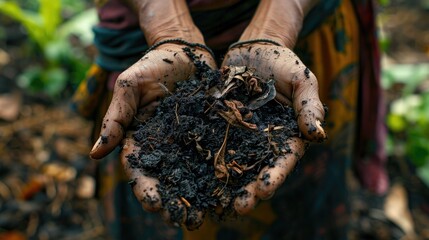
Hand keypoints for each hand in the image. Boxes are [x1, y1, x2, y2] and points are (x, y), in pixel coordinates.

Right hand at [89, 43, 215, 228]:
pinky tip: (229, 188)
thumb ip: (116, 118)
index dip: (146, 187)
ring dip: (198, 194)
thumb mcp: (130, 87)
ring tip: (207, 213)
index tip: (155, 203)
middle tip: (182, 219)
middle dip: (174, 200)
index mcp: (143, 138)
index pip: (141, 168)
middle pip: (168, 177)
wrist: (185, 51)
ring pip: (193, 172)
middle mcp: (167, 145)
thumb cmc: (153, 65)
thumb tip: (94, 154)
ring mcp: (191, 141)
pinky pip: (216, 154)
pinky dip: (221, 172)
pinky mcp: (212, 133)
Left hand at [222, 42, 326, 213]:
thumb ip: (309, 106)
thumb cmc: (284, 64)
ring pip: (233, 164)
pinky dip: (206, 160)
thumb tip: (318, 135)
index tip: (264, 190)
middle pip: (257, 170)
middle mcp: (262, 142)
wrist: (254, 49)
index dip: (274, 176)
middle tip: (239, 206)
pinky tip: (195, 175)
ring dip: (226, 183)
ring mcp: (240, 136)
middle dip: (249, 190)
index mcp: (287, 136)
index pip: (283, 161)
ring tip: (217, 200)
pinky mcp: (220, 127)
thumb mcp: (302, 80)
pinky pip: (212, 144)